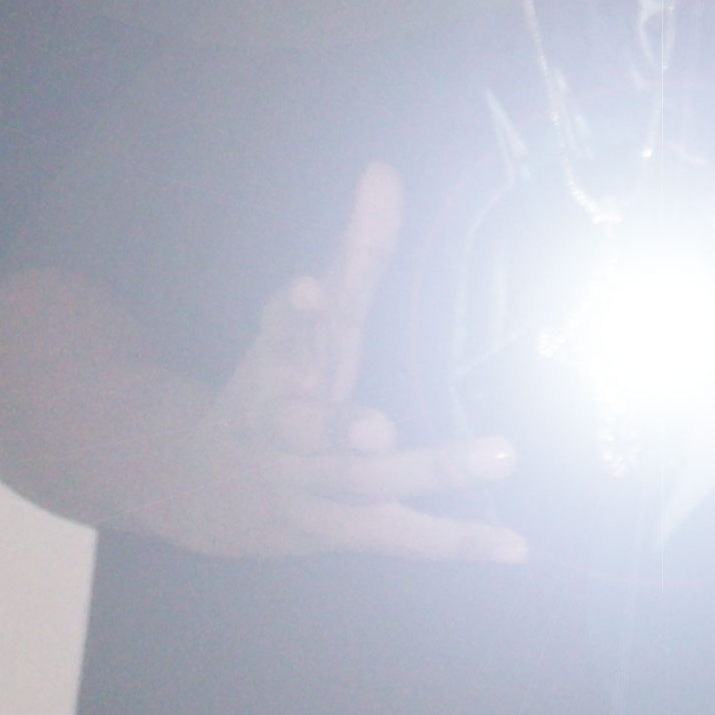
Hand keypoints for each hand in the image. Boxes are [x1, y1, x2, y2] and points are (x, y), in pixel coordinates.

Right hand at [160, 163, 527, 561]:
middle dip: (341, 423)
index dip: (293, 312)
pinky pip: (399, 536)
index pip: (280, 330)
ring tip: (498, 453)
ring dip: (431, 469)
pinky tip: (515, 544)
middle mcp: (282, 424)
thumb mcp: (310, 320)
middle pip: (309, 422)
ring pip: (362, 482)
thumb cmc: (278, 385)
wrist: (200, 485)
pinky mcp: (334, 529)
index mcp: (276, 363)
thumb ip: (355, 251)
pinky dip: (456, 540)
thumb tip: (383, 170)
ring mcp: (306, 482)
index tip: (310, 290)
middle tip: (379, 427)